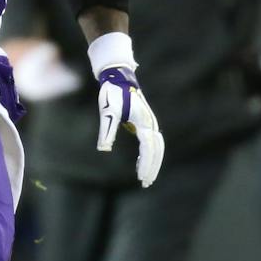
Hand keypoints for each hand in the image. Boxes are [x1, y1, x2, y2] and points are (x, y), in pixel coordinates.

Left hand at [96, 66, 164, 186]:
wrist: (119, 77)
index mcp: (144, 122)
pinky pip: (152, 143)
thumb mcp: (108, 111)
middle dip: (153, 167)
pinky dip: (149, 155)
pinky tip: (140, 164)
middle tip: (146, 183)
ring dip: (154, 162)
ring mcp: (150, 123)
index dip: (146, 164)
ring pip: (157, 147)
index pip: (148, 148)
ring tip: (146, 178)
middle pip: (157, 150)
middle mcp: (150, 124)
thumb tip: (104, 149)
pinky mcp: (146, 123)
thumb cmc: (113, 93)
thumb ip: (107, 130)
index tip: (141, 177)